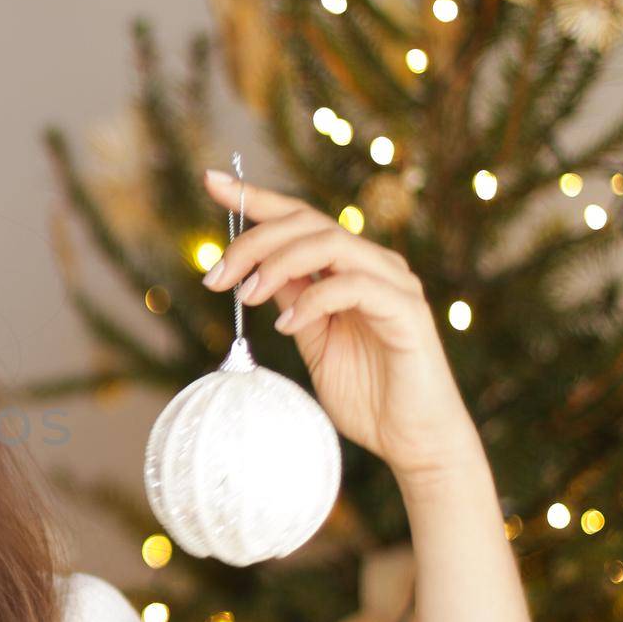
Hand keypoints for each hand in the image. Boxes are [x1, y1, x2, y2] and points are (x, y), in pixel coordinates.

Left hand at [199, 169, 482, 481]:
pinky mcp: (406, 310)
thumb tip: (257, 270)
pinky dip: (312, 300)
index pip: (298, 219)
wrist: (410, 438)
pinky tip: (287, 325)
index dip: (254, 198)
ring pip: (330, 243)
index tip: (212, 182)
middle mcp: (373, 265)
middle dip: (252, 241)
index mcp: (347, 268)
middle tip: (216, 277)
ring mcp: (394, 283)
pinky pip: (353, 286)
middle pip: (307, 223)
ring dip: (277, 265)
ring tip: (247, 297)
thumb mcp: (311, 339)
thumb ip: (292, 300)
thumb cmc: (366, 392)